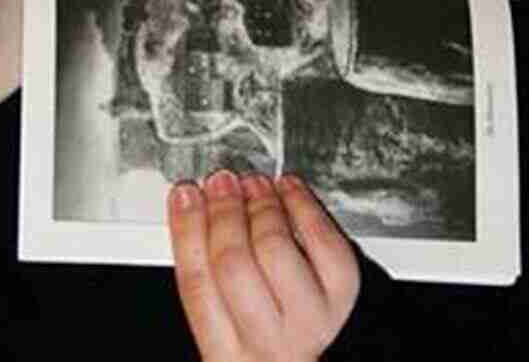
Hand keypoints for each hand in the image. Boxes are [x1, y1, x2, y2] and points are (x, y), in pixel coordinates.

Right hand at [168, 171, 359, 361]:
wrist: (301, 354)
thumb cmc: (260, 335)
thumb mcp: (221, 319)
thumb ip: (202, 267)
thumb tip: (192, 204)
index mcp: (225, 351)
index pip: (196, 284)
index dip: (187, 229)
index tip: (185, 194)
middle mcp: (268, 342)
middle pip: (234, 267)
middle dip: (224, 214)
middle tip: (220, 184)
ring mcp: (310, 321)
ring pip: (277, 252)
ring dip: (262, 208)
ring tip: (253, 185)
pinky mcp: (342, 298)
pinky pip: (325, 246)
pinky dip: (305, 209)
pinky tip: (289, 191)